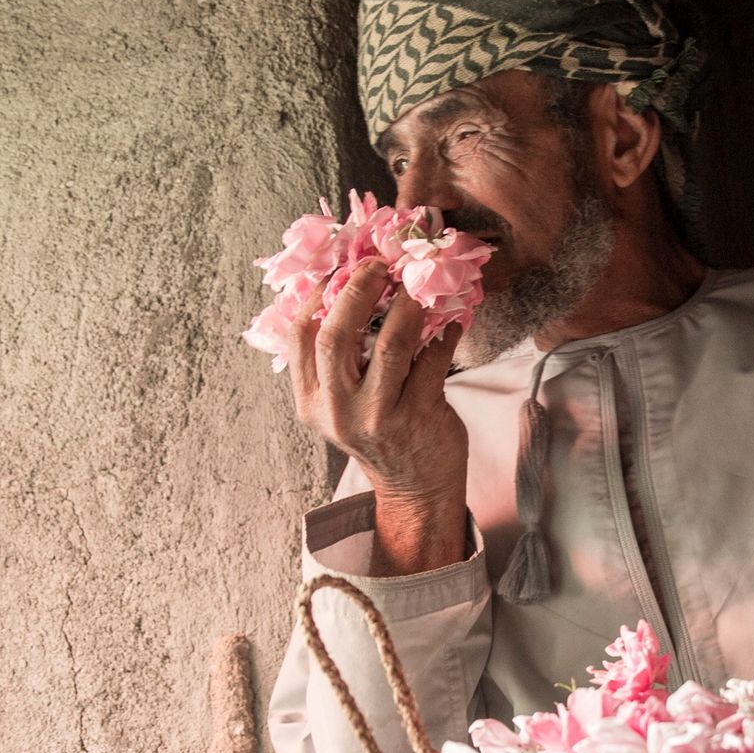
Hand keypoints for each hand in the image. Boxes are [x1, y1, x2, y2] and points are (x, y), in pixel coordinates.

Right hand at [286, 260, 469, 573]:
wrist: (415, 487)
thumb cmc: (378, 433)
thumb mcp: (342, 405)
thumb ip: (337, 361)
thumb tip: (346, 289)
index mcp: (311, 402)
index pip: (301, 337)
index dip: (317, 296)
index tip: (339, 268)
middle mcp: (338, 411)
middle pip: (337, 336)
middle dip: (358, 290)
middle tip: (379, 265)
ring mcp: (379, 415)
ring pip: (390, 345)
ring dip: (406, 306)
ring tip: (418, 285)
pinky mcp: (419, 416)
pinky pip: (433, 361)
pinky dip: (445, 334)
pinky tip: (452, 321)